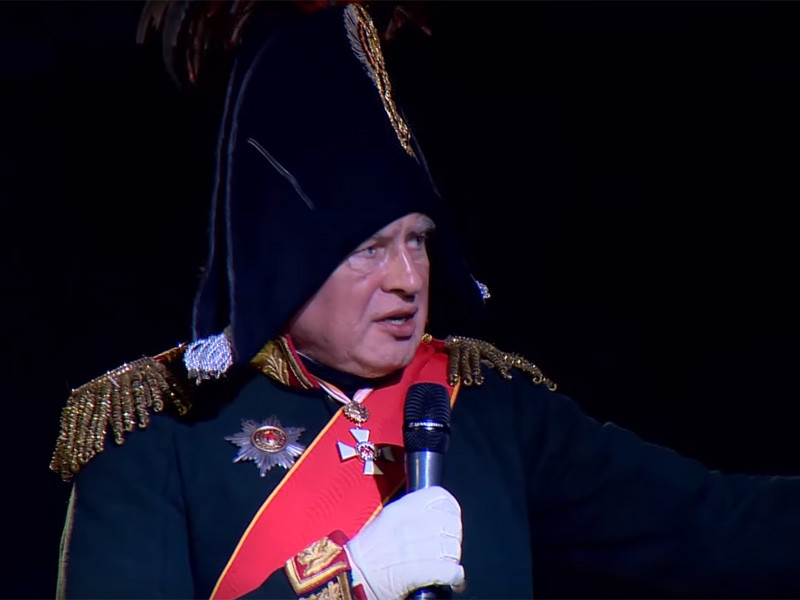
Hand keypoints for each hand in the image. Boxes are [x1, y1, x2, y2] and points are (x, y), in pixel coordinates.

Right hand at [345, 486, 463, 599]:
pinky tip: (452, 579)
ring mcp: (416, 548)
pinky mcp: (419, 572)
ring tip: (446, 563)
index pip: (440, 497)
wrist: (351, 576)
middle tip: (448, 546)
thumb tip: (436, 515)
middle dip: (453, 536)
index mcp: (402, 509)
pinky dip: (455, 576)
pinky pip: (450, 570)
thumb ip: (411, 513)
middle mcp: (410, 525)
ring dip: (453, 558)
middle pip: (451, 523)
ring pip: (453, 548)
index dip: (451, 508)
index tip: (451, 518)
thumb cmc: (368, 551)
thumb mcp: (387, 519)